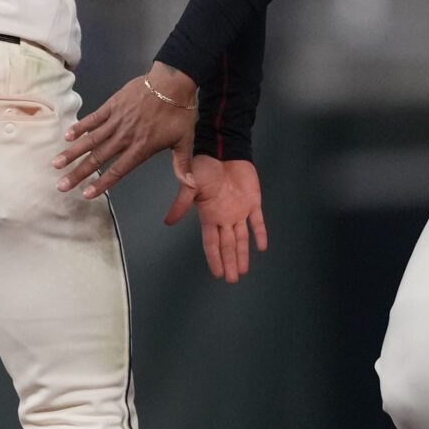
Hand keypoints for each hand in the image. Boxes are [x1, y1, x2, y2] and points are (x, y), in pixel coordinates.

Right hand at [54, 61, 196, 199]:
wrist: (172, 82)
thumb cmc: (179, 113)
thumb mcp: (185, 141)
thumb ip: (183, 166)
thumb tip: (192, 188)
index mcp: (141, 148)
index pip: (117, 170)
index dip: (101, 183)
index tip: (85, 194)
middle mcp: (124, 137)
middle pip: (98, 158)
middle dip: (78, 173)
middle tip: (61, 185)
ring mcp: (116, 120)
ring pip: (91, 139)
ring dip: (72, 152)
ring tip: (56, 163)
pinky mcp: (112, 105)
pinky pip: (93, 118)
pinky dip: (80, 127)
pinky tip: (67, 136)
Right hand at [166, 157, 267, 283]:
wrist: (222, 149)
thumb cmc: (203, 166)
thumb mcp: (189, 185)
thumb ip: (181, 204)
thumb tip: (167, 222)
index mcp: (209, 215)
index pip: (211, 243)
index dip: (214, 259)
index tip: (218, 274)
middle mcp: (224, 217)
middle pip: (227, 245)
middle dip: (230, 262)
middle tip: (232, 279)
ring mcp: (239, 211)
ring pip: (241, 238)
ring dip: (242, 254)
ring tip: (243, 271)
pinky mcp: (252, 202)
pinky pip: (257, 221)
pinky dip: (260, 233)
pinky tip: (261, 247)